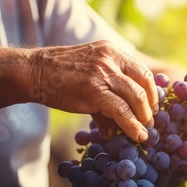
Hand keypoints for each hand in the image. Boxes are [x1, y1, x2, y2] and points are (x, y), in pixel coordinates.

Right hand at [29, 40, 157, 141]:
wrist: (34, 72)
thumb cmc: (60, 75)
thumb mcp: (90, 71)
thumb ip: (108, 89)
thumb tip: (120, 123)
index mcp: (111, 51)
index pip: (142, 71)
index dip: (151, 92)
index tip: (152, 107)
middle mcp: (110, 58)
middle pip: (143, 84)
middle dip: (150, 107)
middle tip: (150, 122)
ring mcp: (102, 73)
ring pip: (135, 98)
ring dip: (143, 118)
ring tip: (144, 132)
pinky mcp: (94, 90)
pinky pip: (121, 110)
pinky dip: (132, 125)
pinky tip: (136, 135)